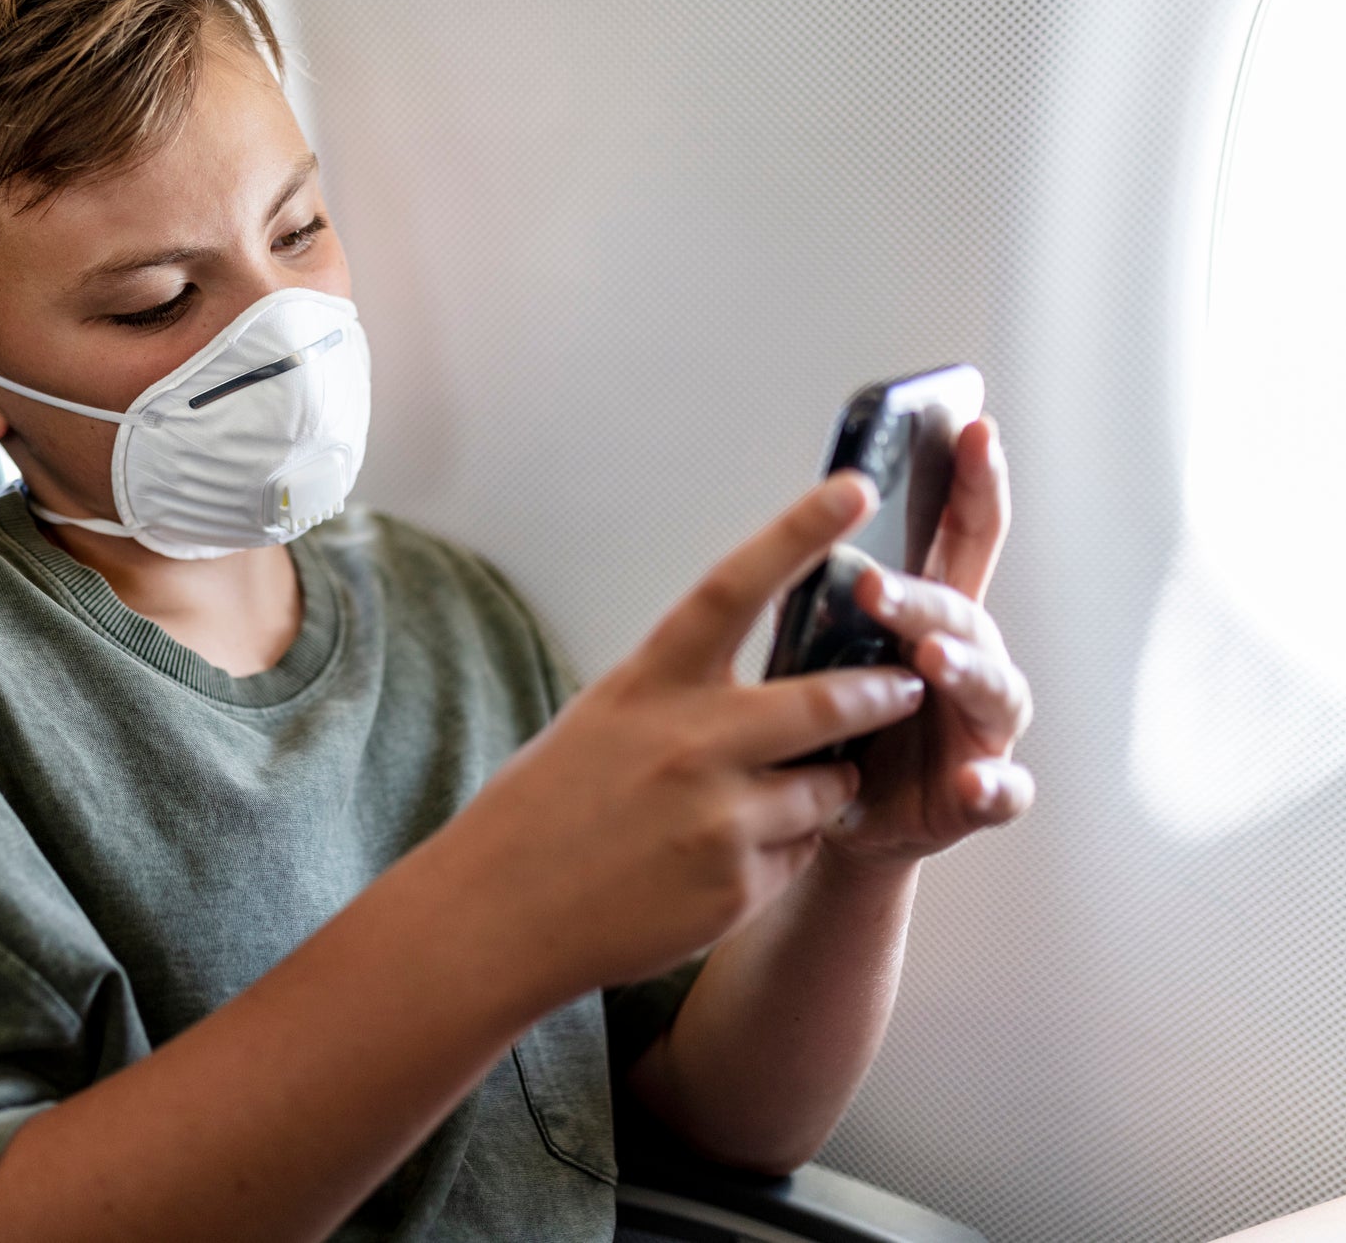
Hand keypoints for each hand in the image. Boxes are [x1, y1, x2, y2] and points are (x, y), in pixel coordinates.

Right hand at [455, 471, 927, 994]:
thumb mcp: (603, 721)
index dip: (798, 531)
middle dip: (880, 692)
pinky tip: (727, 860)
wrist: (498, 915)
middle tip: (904, 684)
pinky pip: (802, 853)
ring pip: (828, 786)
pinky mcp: (737, 885)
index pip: (734, 586)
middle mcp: (690, 741)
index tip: (854, 486)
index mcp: (649, 684)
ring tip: (776, 798)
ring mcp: (719, 817)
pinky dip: (788, 848)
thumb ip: (683, 695)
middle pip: (826, 700)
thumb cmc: (544, 812)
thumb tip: (762, 679)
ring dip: (827, 785)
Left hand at [824, 415, 1035, 870]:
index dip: (976, 481)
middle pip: (966, 612)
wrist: (821, 820)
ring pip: (993, 689)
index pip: (963, 535)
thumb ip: (820, 601)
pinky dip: (993, 786)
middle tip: (874, 586)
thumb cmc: (828, 721)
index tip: (976, 427)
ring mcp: (980, 727)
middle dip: (927, 596)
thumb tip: (802, 541)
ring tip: (930, 662)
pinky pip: (1002, 790)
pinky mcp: (975, 794)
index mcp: (932, 615)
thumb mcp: (815, 653)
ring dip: (964, 671)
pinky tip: (973, 780)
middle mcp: (969, 661)